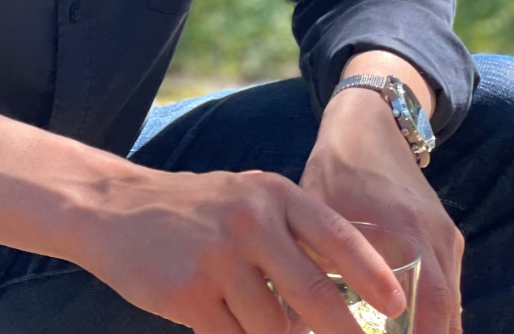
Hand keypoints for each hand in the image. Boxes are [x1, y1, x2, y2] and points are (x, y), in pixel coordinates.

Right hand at [67, 163, 407, 333]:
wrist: (116, 209)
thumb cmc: (196, 210)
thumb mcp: (247, 200)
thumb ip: (293, 234)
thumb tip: (347, 285)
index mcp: (272, 194)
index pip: (336, 235)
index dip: (371, 273)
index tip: (398, 304)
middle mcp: (250, 220)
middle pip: (313, 293)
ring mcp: (219, 258)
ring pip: (274, 328)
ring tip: (273, 328)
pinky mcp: (190, 295)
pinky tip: (238, 331)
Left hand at [300, 90, 462, 333]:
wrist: (372, 121)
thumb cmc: (339, 164)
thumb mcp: (318, 208)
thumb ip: (311, 257)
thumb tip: (293, 309)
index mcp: (408, 232)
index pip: (430, 307)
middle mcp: (436, 238)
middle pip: (448, 315)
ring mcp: (446, 238)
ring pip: (453, 305)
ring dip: (435, 332)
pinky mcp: (447, 237)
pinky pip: (451, 289)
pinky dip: (438, 317)